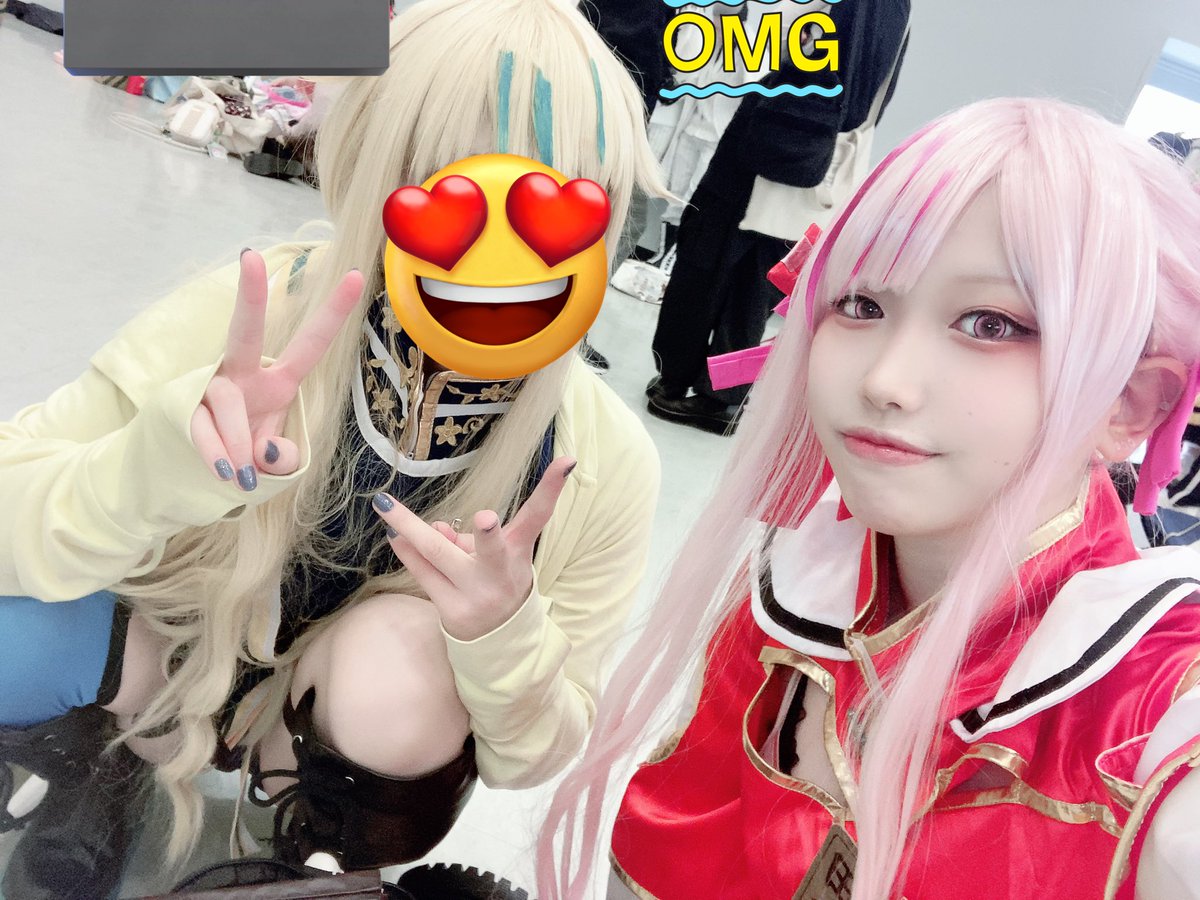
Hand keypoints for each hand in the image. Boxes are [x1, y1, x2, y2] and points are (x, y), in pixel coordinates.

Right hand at [189, 249, 364, 490]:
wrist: (201, 474)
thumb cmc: (249, 458)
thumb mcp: (276, 463)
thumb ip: (282, 460)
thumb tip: (268, 454)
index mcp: (278, 380)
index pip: (310, 345)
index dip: (333, 312)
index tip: (355, 275)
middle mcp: (244, 374)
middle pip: (246, 331)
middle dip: (251, 296)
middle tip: (250, 256)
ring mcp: (211, 388)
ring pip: (226, 403)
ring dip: (237, 443)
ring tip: (241, 476)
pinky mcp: (183, 406)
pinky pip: (202, 428)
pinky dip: (215, 454)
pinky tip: (225, 473)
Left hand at [372, 457, 576, 639]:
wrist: (501, 641)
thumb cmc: (495, 582)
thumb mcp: (493, 557)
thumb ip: (466, 539)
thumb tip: (435, 527)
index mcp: (518, 552)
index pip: (538, 516)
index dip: (551, 489)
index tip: (566, 462)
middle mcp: (500, 574)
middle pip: (491, 550)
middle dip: (487, 535)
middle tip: (486, 518)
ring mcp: (476, 594)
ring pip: (439, 556)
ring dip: (410, 529)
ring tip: (386, 506)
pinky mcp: (453, 611)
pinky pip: (423, 574)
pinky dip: (408, 552)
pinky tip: (395, 536)